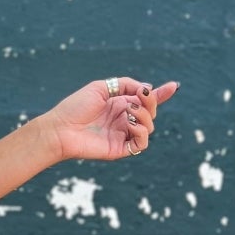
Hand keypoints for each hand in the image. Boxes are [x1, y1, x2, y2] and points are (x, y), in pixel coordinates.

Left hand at [40, 77, 178, 163]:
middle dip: (150, 102)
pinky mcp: (120, 149)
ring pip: (148, 127)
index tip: (174, 86)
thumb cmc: (75, 107)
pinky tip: (131, 124)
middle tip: (138, 97)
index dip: (161, 94)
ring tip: (128, 112)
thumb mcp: (101, 87)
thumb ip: (126, 84)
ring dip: (144, 115)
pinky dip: (142, 132)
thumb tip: (147, 88)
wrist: (60, 128)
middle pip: (150, 112)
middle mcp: (123, 119)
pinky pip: (141, 144)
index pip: (144, 100)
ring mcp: (122, 134)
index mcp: (119, 104)